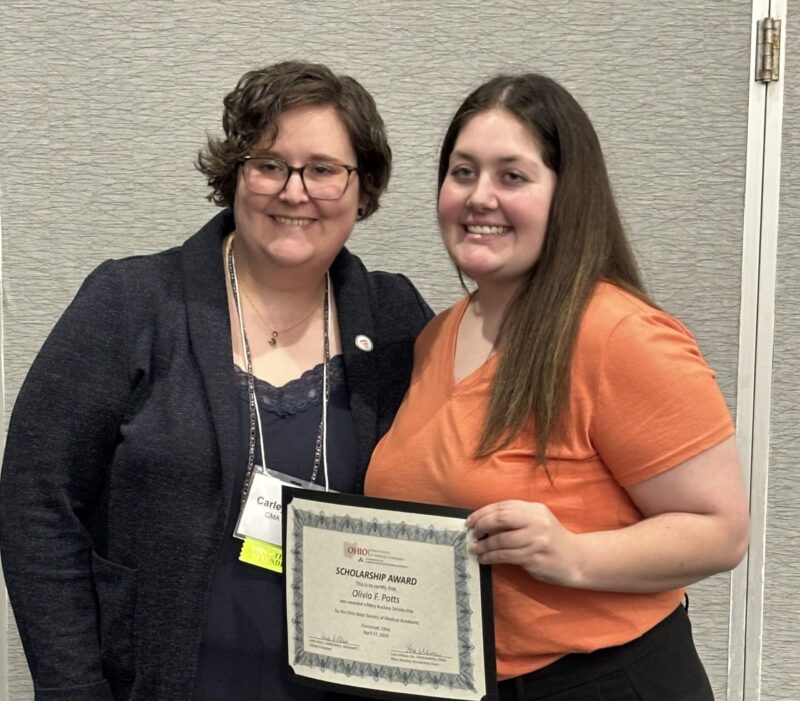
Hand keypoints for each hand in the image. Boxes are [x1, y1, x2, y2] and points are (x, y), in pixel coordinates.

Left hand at [466, 500, 583, 586]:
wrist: (576, 559)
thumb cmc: (551, 540)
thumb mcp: (536, 522)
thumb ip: (515, 518)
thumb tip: (484, 522)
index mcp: (535, 509)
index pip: (503, 506)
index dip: (483, 513)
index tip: (470, 521)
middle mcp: (537, 521)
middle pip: (501, 519)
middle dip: (481, 525)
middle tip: (471, 533)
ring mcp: (537, 540)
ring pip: (502, 540)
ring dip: (484, 545)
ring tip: (474, 548)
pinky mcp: (535, 557)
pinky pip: (507, 556)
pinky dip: (492, 557)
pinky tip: (484, 558)